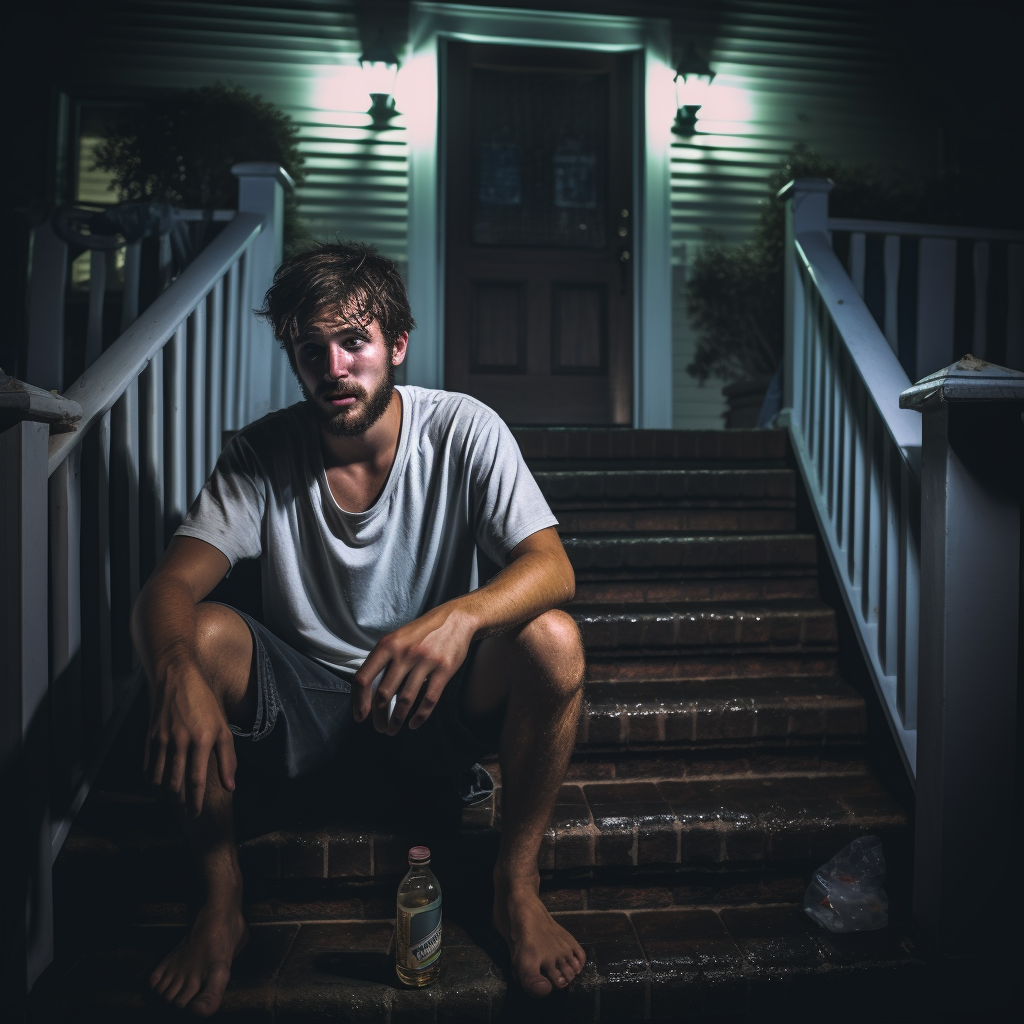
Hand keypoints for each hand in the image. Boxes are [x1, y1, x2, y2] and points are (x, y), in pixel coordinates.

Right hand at [145, 661, 236, 817]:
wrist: (178, 679)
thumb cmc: (205, 704)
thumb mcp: (223, 728)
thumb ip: (228, 759)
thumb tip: (231, 787)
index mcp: (202, 740)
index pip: (196, 780)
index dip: (195, 802)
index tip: (195, 815)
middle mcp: (180, 742)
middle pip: (175, 784)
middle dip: (180, 803)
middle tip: (185, 813)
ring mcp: (162, 740)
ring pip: (158, 779)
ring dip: (165, 794)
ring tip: (174, 801)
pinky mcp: (149, 737)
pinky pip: (147, 767)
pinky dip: (152, 780)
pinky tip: (159, 784)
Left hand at [353, 605, 475, 734]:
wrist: (455, 619)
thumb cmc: (423, 632)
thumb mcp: (398, 638)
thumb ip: (384, 660)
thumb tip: (370, 691)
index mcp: (388, 645)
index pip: (364, 677)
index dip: (359, 701)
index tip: (360, 717)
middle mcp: (404, 653)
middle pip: (383, 694)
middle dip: (378, 717)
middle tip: (379, 728)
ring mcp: (424, 662)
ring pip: (404, 700)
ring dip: (396, 720)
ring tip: (393, 730)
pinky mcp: (444, 670)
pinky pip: (428, 700)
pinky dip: (419, 717)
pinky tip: (413, 724)